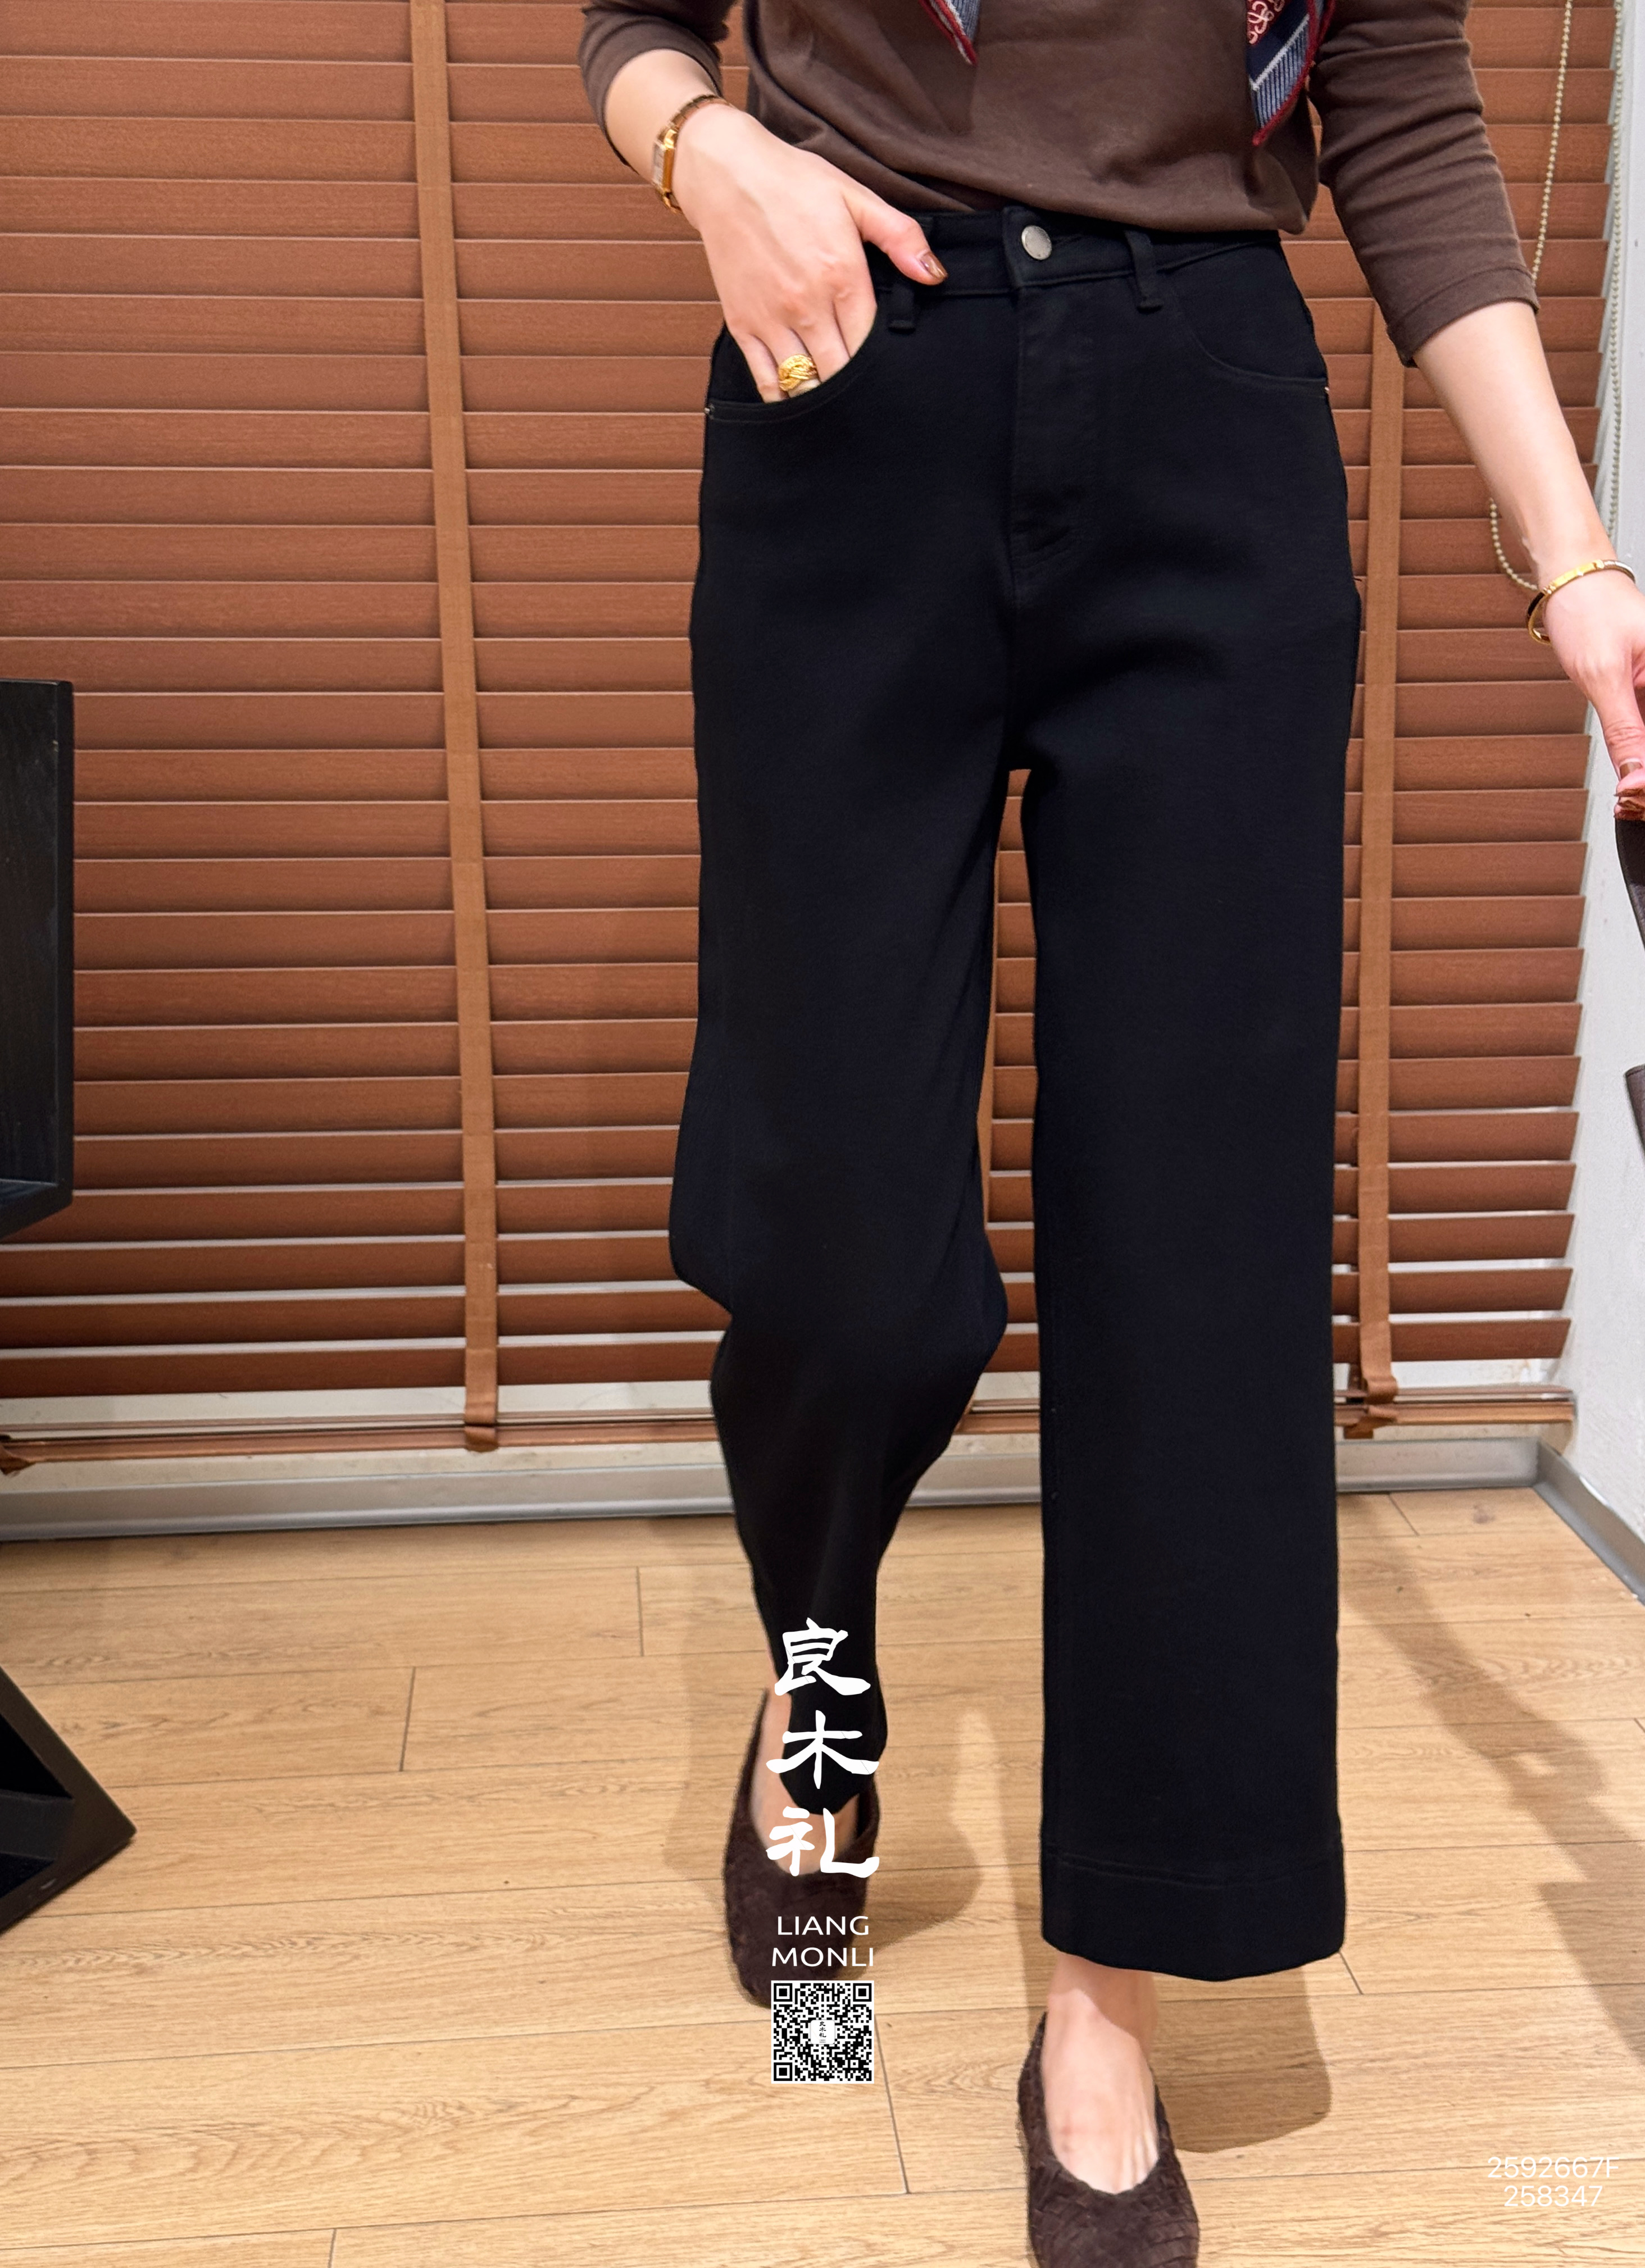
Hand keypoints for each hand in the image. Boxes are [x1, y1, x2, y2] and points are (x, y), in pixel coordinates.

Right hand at [670, 103, 944, 400]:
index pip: (870, 346)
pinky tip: (799, 397)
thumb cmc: (792, 182)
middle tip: (869, 393)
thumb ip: (899, 236)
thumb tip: (934, 275)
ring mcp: (771, 319)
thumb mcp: (855, 196)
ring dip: (823, 394)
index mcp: (841, 275)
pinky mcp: (742, 325)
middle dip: (856, 388)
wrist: (726, 172)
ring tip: (837, 395)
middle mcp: (806, 305)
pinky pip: (766, 380)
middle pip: (840, 373)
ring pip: (805, 383)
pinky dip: (783, 397)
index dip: (882, 365)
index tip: (890, 372)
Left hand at [1538, 567, 1644, 819]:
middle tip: (1628, 801)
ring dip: (1644, 772)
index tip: (1636, 796)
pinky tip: (1629, 778)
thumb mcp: (1603, 676)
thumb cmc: (1589, 611)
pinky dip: (1638, 758)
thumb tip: (1635, 776)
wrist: (1574, 583)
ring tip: (1627, 796)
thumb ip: (1623, 730)